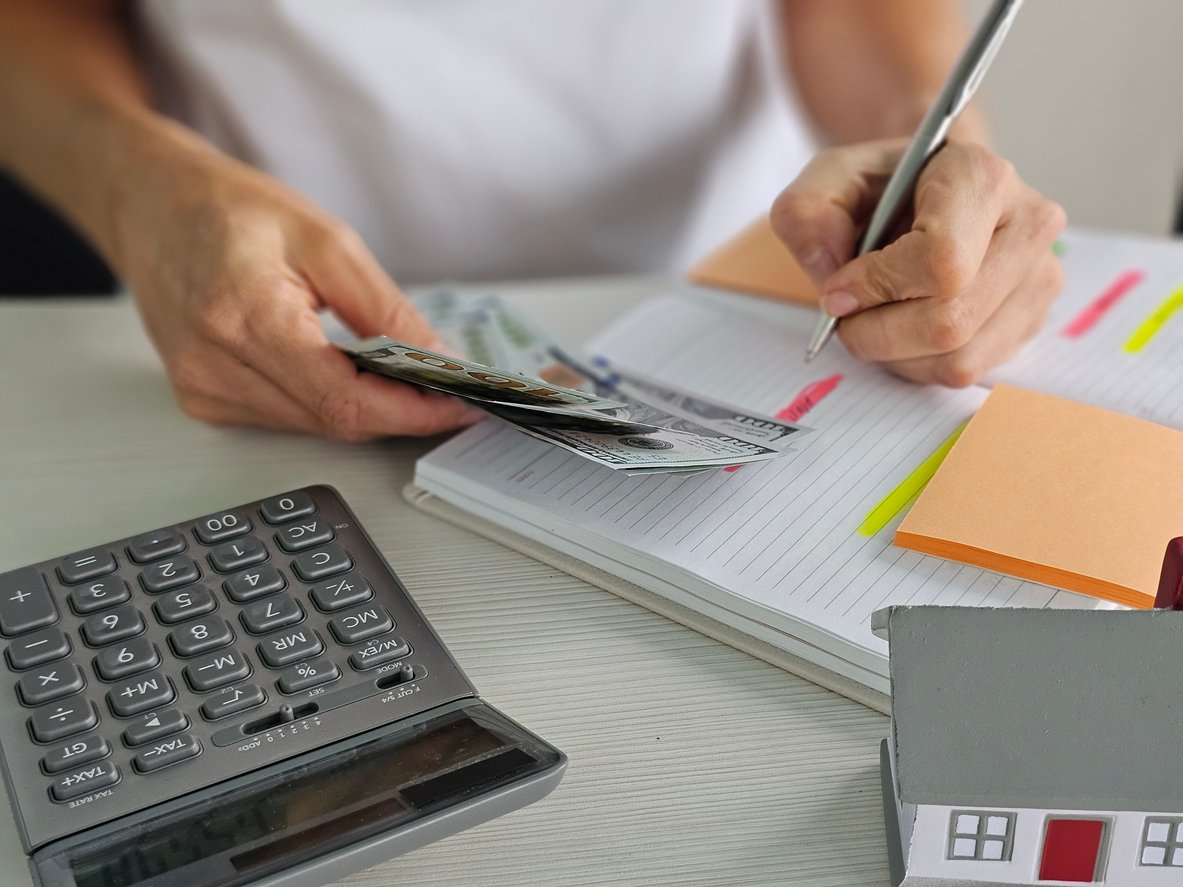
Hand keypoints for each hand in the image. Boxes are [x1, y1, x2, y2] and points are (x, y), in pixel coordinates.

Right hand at [114, 145, 475, 439]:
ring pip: (312, 426)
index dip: (410, 412)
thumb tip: (438, 359)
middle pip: (332, 421)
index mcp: (245, 316)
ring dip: (366, 410)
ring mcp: (202, 388)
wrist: (150, 204)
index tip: (458, 407)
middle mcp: (213, 365)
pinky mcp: (201, 398)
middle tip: (449, 393)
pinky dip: (327, 403)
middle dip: (399, 412)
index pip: (343, 400)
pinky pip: (285, 418)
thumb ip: (385, 308)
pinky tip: (350, 376)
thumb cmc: (227, 208)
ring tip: (408, 381)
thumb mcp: (325, 239)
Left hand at [771, 139, 1066, 385]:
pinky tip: (904, 329)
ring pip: (958, 357)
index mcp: (981, 177)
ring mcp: (1040, 276)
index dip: (877, 288)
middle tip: (847, 316)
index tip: (838, 290)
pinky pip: (967, 370)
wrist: (925, 192)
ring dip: (895, 354)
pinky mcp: (1033, 319)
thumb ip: (806, 213)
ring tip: (876, 319)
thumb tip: (831, 277)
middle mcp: (1029, 224)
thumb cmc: (880, 188)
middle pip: (950, 321)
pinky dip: (918, 363)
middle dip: (879, 333)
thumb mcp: (826, 181)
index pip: (941, 260)